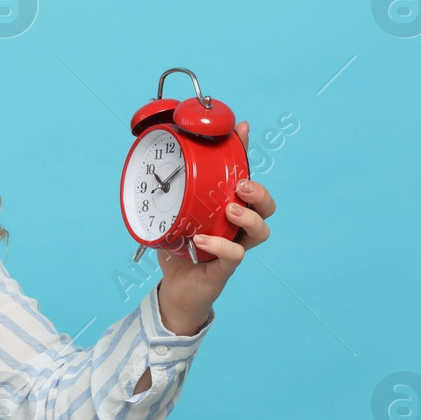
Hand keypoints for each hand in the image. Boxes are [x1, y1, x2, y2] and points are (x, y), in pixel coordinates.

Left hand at [153, 120, 275, 334]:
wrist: (174, 290)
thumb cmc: (178, 250)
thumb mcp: (171, 216)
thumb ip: (168, 195)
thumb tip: (153, 165)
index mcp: (227, 209)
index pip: (244, 178)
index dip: (245, 153)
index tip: (240, 129)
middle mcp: (237, 227)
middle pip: (266, 206)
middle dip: (259, 191)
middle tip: (239, 185)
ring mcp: (234, 247)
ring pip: (261, 230)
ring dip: (249, 216)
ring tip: (229, 211)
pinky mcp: (224, 269)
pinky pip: (234, 255)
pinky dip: (220, 246)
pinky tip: (202, 241)